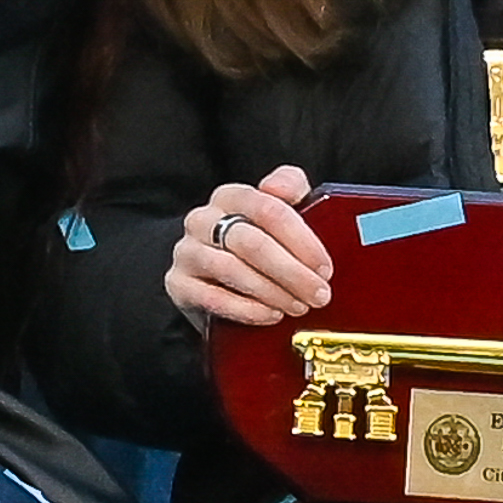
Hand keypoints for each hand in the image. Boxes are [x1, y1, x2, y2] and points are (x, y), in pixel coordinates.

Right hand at [164, 164, 329, 330]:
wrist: (214, 276)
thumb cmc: (256, 241)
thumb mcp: (277, 211)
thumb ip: (289, 187)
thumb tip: (283, 187)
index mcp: (231, 196)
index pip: (268, 208)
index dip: (301, 240)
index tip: (324, 267)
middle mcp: (203, 219)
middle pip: (250, 242)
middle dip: (291, 272)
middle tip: (319, 295)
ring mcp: (187, 251)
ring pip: (231, 269)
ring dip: (271, 291)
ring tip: (298, 306)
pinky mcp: (178, 284)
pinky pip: (212, 297)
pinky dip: (247, 309)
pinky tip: (271, 315)